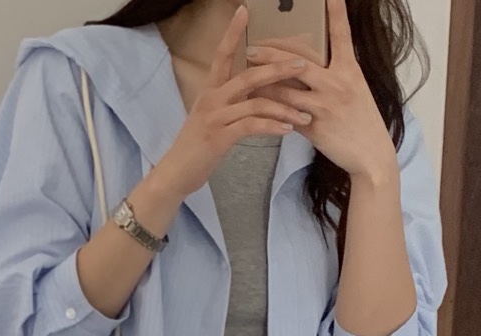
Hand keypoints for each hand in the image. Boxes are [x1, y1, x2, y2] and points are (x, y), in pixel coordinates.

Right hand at [151, 4, 314, 202]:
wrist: (176, 174)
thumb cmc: (196, 149)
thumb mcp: (212, 120)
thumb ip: (230, 105)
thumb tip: (254, 96)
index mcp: (210, 91)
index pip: (222, 55)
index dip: (233, 33)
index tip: (244, 11)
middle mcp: (212, 99)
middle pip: (249, 75)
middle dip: (278, 68)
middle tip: (302, 65)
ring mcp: (215, 117)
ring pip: (256, 102)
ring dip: (284, 108)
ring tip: (304, 114)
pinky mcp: (220, 137)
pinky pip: (252, 126)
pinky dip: (272, 127)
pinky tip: (287, 130)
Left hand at [246, 0, 398, 182]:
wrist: (371, 155)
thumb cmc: (363, 120)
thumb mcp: (356, 90)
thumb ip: (336, 75)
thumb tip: (312, 65)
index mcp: (350, 70)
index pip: (341, 36)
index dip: (336, 13)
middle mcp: (337, 84)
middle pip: (300, 63)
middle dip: (273, 55)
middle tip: (251, 49)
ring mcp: (325, 106)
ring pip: (287, 92)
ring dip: (263, 85)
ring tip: (244, 78)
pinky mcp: (315, 128)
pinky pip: (287, 116)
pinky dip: (271, 111)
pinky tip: (255, 106)